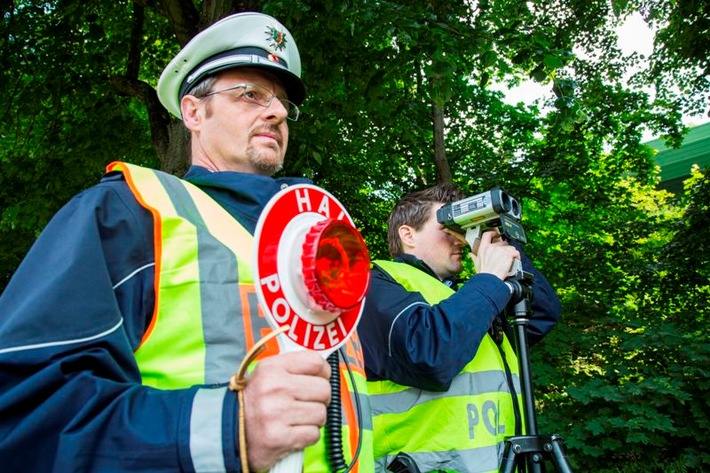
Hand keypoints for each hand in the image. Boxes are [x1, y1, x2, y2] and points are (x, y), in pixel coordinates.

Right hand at [243, 350, 331, 470]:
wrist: (227, 431)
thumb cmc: (252, 402)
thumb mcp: (265, 375)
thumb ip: (292, 368)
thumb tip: (323, 368)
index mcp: (272, 368)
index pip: (315, 362)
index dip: (324, 373)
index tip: (320, 379)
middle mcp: (275, 387)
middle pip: (323, 389)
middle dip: (320, 399)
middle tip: (308, 403)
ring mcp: (277, 413)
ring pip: (321, 413)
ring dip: (314, 420)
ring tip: (298, 419)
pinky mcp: (280, 437)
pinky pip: (313, 434)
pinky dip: (307, 436)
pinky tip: (293, 432)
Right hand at [472, 230, 519, 279]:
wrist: (489, 280)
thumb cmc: (483, 274)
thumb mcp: (476, 263)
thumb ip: (474, 257)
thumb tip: (471, 254)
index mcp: (483, 248)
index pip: (487, 234)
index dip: (493, 233)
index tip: (496, 234)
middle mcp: (492, 247)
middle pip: (502, 242)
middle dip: (505, 248)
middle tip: (505, 256)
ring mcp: (501, 250)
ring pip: (510, 247)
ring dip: (511, 253)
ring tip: (510, 261)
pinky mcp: (508, 254)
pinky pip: (516, 252)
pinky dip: (517, 257)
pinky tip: (514, 261)